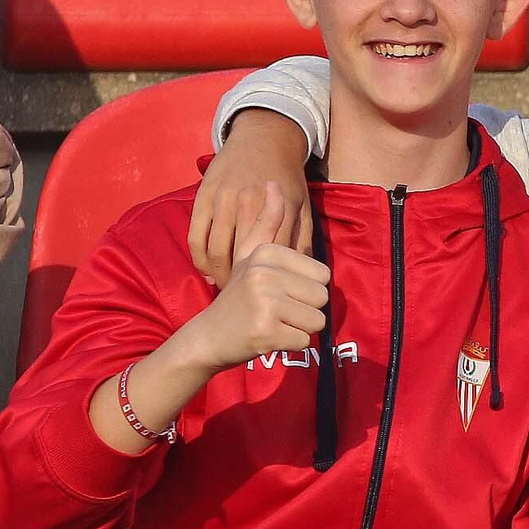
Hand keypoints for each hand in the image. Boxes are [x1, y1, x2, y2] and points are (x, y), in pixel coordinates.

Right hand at [182, 183, 328, 370]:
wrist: (206, 337)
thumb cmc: (237, 296)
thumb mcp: (251, 254)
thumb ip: (267, 221)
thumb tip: (273, 183)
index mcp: (267, 253)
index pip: (322, 274)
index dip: (306, 289)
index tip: (280, 292)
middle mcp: (265, 273)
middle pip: (322, 297)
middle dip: (304, 311)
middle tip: (277, 312)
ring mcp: (264, 302)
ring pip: (316, 321)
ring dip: (298, 329)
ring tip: (272, 323)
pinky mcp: (264, 330)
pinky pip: (303, 341)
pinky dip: (288, 345)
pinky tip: (266, 338)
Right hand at [188, 109, 312, 286]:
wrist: (265, 135)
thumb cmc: (287, 176)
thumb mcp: (303, 205)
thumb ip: (303, 240)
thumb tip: (305, 277)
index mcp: (280, 208)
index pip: (272, 258)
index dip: (268, 283)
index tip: (266, 297)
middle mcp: (251, 203)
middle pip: (240, 259)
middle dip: (239, 283)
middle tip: (241, 295)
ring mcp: (224, 198)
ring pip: (215, 252)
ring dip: (218, 275)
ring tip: (224, 285)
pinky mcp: (204, 195)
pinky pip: (195, 237)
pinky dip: (199, 260)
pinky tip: (207, 269)